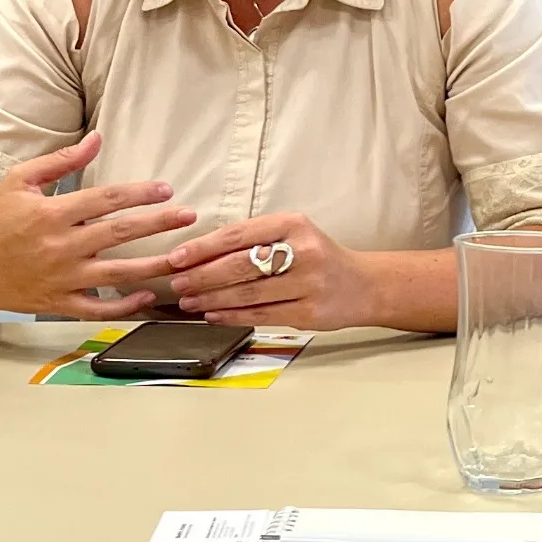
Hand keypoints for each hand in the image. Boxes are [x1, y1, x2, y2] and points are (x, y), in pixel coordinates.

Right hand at [0, 133, 195, 319]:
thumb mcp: (19, 182)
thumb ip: (59, 160)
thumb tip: (96, 138)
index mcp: (51, 213)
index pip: (105, 199)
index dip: (139, 193)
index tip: (166, 189)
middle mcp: (60, 246)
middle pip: (119, 234)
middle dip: (158, 224)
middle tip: (189, 216)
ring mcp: (62, 278)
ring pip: (116, 274)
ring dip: (153, 267)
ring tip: (183, 259)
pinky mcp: (60, 303)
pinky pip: (98, 309)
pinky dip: (124, 307)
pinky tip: (147, 296)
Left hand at [165, 212, 375, 329]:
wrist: (364, 285)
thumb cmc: (319, 257)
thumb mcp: (293, 235)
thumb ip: (255, 240)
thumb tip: (200, 254)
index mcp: (294, 225)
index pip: (239, 234)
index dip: (203, 247)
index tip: (177, 257)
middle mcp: (304, 252)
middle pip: (241, 265)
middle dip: (202, 275)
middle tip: (177, 282)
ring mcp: (309, 284)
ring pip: (248, 293)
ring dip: (211, 299)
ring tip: (189, 301)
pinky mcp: (309, 312)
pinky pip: (261, 315)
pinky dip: (232, 316)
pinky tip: (213, 316)